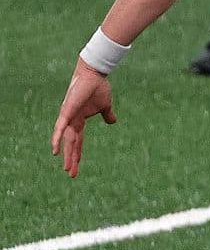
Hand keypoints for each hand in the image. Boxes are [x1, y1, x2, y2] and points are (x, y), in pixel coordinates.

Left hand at [50, 59, 116, 177]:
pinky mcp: (67, 112)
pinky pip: (61, 128)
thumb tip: (113, 122)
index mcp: (79, 121)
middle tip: (71, 174)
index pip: (78, 141)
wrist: (93, 75)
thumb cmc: (98, 88)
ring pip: (67, 140)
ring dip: (67, 154)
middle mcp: (71, 121)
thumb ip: (107, 115)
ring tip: (67, 168)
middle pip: (71, 144)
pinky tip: (55, 150)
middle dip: (72, 159)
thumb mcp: (105, 106)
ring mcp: (68, 117)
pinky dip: (57, 139)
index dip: (77, 154)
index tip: (76, 167)